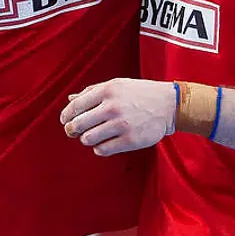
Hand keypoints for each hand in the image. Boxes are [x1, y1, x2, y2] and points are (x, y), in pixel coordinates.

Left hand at [61, 78, 177, 155]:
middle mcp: (113, 107)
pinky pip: (102, 150)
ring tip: (94, 136)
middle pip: (78, 124)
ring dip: (87, 139)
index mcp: (108, 91)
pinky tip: (105, 143)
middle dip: (72, 129)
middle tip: (75, 131)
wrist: (169, 105)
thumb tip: (70, 100)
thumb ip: (93, 92)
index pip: (76, 106)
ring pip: (88, 139)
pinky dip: (99, 148)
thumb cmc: (140, 94)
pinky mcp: (130, 140)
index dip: (66, 115)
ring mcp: (122, 125)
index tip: (65, 121)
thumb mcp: (117, 85)